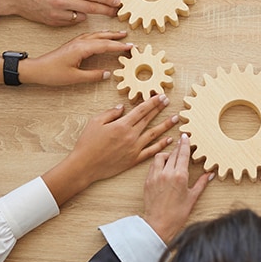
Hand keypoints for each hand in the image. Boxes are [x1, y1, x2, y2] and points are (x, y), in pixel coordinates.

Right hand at [0, 0, 119, 24]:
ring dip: (91, 12)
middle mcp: (61, 0)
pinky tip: (77, 10)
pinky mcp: (53, 22)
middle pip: (90, 7)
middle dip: (106, 10)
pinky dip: (77, 16)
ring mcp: (57, 13)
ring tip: (98, 8)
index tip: (117, 0)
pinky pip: (72, 21)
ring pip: (82, 15)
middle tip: (117, 11)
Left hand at [13, 30, 133, 85]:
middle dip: (116, 37)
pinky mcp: (72, 44)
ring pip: (96, 35)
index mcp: (82, 49)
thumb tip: (108, 73)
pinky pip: (90, 36)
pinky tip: (101, 37)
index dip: (119, 46)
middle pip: (102, 37)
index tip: (130, 47)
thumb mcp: (74, 78)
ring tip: (119, 34)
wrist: (36, 69)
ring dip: (108, 34)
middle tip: (128, 37)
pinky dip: (99, 35)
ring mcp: (76, 42)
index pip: (105, 45)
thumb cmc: (52, 73)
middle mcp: (80, 42)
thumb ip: (92, 75)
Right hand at [42, 94, 178, 205]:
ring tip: (176, 118)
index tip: (161, 95)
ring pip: (154, 135)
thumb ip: (110, 113)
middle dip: (159, 109)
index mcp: (122, 125)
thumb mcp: (95, 122)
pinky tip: (169, 140)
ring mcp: (134, 148)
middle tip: (168, 101)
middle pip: (149, 119)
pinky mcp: (133, 160)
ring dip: (166, 125)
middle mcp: (131, 136)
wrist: (84, 166)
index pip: (141, 110)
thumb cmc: (87, 144)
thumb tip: (122, 107)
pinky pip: (151, 152)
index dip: (152, 102)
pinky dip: (161, 145)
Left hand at [143, 133, 212, 241]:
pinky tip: (163, 167)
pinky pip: (153, 165)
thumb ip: (201, 183)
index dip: (185, 143)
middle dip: (178, 146)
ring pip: (161, 156)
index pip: (183, 154)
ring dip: (167, 154)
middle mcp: (167, 173)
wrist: (158, 224)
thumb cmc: (176, 214)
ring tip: (172, 158)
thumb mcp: (192, 198)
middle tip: (182, 142)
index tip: (186, 136)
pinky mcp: (148, 180)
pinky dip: (159, 163)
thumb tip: (210, 174)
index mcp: (180, 176)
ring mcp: (156, 176)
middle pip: (173, 153)